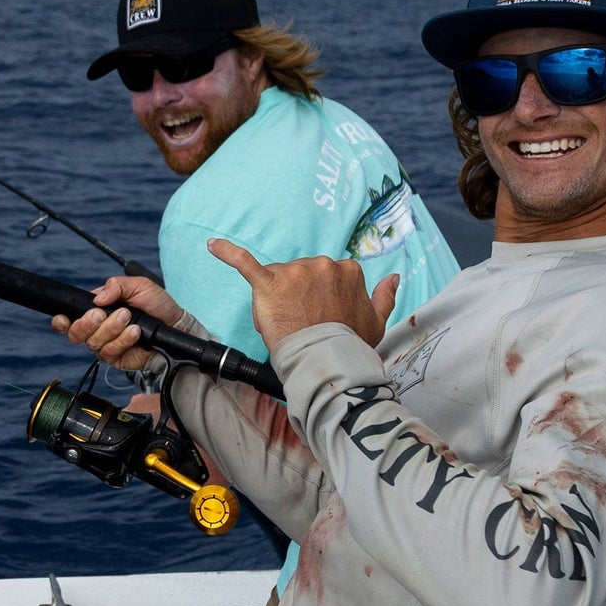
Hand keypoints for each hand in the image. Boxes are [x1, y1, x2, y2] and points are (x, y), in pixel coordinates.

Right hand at [51, 274, 183, 373]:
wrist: (174, 325)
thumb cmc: (156, 304)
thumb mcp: (139, 285)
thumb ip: (116, 285)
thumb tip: (97, 297)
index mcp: (97, 309)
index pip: (70, 318)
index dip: (62, 321)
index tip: (63, 318)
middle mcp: (98, 329)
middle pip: (76, 333)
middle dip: (88, 323)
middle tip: (104, 314)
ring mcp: (106, 344)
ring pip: (93, 343)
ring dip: (111, 329)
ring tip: (129, 319)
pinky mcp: (116, 358)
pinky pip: (109, 352)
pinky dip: (122, 340)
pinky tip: (134, 332)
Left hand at [207, 240, 396, 352]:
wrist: (326, 360)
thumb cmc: (350, 344)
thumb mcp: (377, 323)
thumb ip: (384, 297)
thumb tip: (392, 277)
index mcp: (347, 270)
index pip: (326, 278)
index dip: (319, 300)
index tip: (320, 318)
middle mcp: (323, 264)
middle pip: (301, 276)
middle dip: (297, 298)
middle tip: (303, 325)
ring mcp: (295, 272)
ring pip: (279, 279)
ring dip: (278, 298)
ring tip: (286, 324)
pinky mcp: (269, 282)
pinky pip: (245, 263)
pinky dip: (228, 254)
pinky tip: (212, 246)